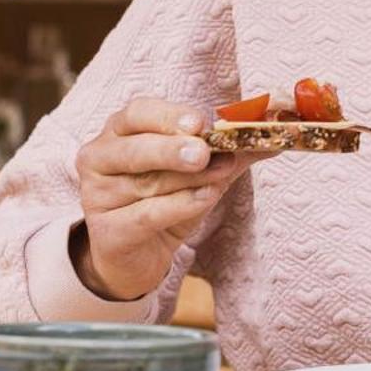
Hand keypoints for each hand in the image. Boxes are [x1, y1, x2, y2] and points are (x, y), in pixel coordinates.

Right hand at [72, 97, 259, 299]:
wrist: (135, 256)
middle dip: (172, 149)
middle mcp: (99, 159)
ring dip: (188, 179)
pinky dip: (179, 206)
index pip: (137, 113)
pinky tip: (205, 198)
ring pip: (147, 183)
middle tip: (203, 152)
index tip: (199, 123)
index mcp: (118, 133)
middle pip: (135, 148)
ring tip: (220, 175)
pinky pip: (147, 215)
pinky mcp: (107, 232)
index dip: (168, 116)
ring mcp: (98, 196)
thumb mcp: (195, 174)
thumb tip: (272, 140)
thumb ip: (227, 154)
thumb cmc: (162, 203)